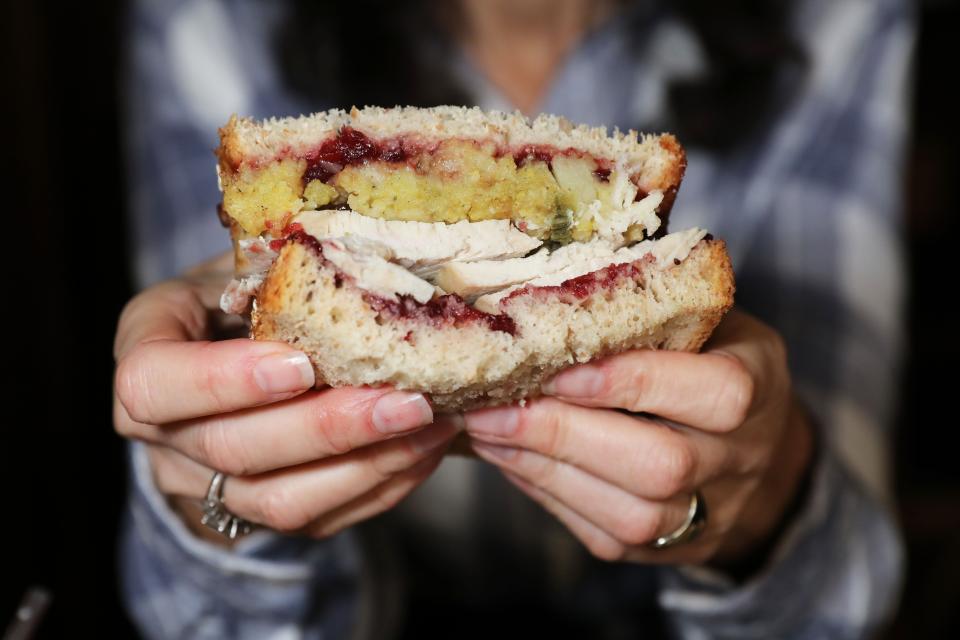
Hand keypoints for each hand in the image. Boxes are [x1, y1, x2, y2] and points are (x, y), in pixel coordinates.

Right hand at [113, 253, 455, 544]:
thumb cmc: (243, 292)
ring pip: (280, 501)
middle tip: (407, 401)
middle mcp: (162, 433)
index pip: (153, 384)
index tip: (302, 364)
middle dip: (328, 427)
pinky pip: (319, 518)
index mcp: (145, 352)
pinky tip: (424, 448)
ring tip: (431, 424)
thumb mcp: (245, 263)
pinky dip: (380, 485)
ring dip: (367, 465)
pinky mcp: (257, 513)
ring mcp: (206, 484)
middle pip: (234, 450)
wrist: (232, 353)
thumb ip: (278, 271)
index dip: (224, 382)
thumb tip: (359, 266)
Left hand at [463, 309, 813, 568]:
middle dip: (565, 434)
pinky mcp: (666, 548)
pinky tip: (506, 456)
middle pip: (661, 464)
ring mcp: (707, 512)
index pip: (714, 393)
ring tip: (486, 430)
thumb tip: (541, 296)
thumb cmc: (710, 360)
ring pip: (630, 513)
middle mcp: (742, 457)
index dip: (634, 382)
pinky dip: (546, 492)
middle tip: (493, 406)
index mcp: (759, 385)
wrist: (756, 453)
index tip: (558, 368)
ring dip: (544, 469)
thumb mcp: (703, 319)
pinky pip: (603, 533)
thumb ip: (647, 310)